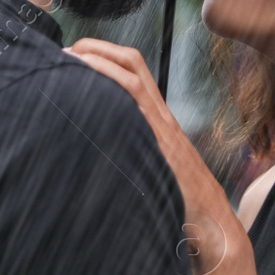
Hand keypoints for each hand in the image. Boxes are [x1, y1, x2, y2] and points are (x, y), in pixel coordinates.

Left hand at [64, 39, 249, 274]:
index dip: (105, 55)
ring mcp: (163, 128)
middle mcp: (161, 117)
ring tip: (69, 59)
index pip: (134, 71)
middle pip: (133, 63)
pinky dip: (111, 86)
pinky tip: (87, 87)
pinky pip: (136, 104)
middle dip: (97, 48)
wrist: (209, 226)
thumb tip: (85, 157)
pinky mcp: (162, 142)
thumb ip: (127, 155)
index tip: (74, 54)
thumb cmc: (178, 206)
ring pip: (134, 76)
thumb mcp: (147, 172)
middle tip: (64, 49)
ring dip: (100, 60)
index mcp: (157, 121)